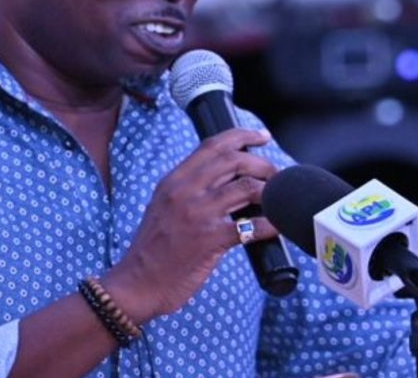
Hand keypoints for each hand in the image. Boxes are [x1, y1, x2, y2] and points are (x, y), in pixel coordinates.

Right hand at [103, 128, 278, 323]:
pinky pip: (251, 226)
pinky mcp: (209, 240)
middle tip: (276, 174)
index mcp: (173, 180)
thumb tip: (223, 178)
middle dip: (263, 163)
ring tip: (279, 198)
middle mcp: (185, 191)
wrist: (138, 281)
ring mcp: (197, 215)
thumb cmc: (153, 248)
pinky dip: (271, 224)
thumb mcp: (163, 206)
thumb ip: (187, 189)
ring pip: (247, 188)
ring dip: (271, 190)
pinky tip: (278, 226)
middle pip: (234, 161)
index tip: (261, 136)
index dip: (241, 136)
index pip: (212, 146)